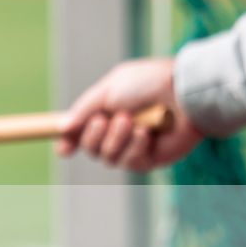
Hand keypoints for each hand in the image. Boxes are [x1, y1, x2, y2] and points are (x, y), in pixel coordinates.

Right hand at [56, 56, 202, 171]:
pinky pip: (130, 162)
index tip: (64, 149)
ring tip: (131, 121)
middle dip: (94, 136)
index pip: (81, 131)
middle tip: (105, 119)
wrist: (183, 93)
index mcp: (106, 110)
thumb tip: (62, 128)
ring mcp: (133, 146)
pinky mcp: (150, 158)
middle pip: (90, 148)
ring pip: (107, 157)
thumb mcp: (108, 89)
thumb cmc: (148, 83)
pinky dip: (134, 146)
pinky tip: (146, 132)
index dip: (69, 141)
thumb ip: (84, 110)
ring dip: (115, 139)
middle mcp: (117, 130)